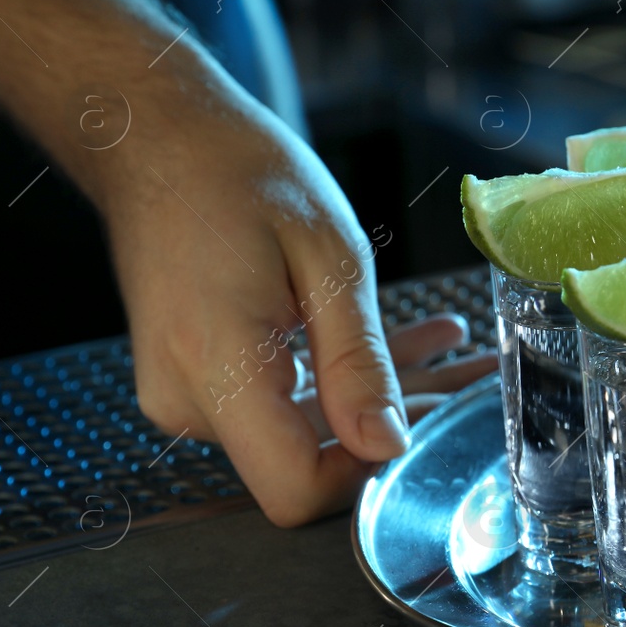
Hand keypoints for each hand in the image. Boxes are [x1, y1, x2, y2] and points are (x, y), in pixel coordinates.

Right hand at [97, 101, 480, 525]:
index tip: (426, 425)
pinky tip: (400, 341)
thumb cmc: (236, 174)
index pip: (294, 489)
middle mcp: (186, 398)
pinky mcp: (194, 378)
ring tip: (446, 344)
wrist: (154, 137)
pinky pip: (277, 399)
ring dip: (377, 392)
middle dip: (393, 423)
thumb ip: (358, 363)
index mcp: (216, 367)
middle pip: (306, 459)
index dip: (365, 472)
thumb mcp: (328, 260)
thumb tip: (388, 446)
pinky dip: (336, 375)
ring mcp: (183, 392)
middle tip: (471, 374)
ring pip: (301, 429)